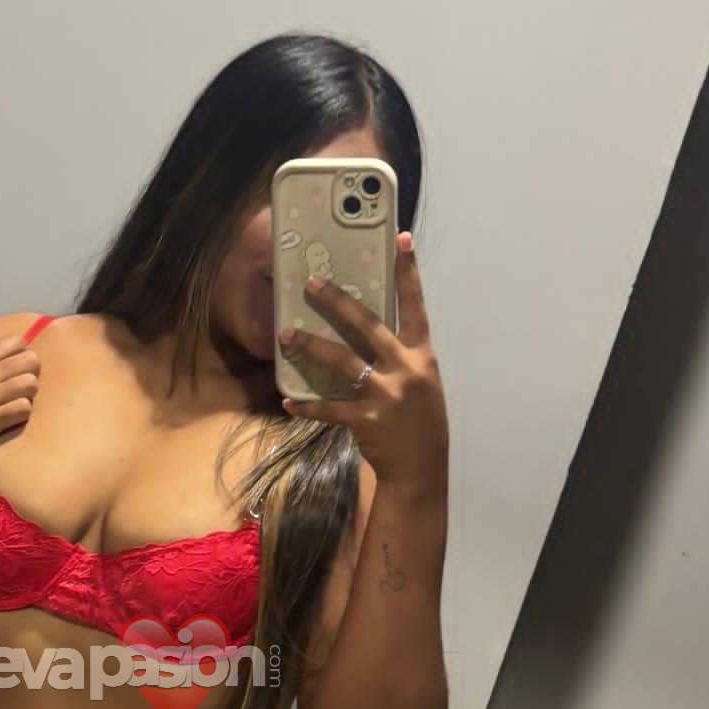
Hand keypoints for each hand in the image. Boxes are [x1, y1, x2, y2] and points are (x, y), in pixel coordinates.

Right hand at [0, 332, 42, 473]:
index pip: (15, 342)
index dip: (22, 354)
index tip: (16, 367)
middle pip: (31, 361)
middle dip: (31, 373)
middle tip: (20, 387)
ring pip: (31, 384)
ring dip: (28, 394)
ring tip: (16, 403)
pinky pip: (23, 410)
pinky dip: (21, 413)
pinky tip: (10, 419)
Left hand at [279, 232, 447, 491]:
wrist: (422, 468)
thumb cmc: (419, 421)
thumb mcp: (420, 382)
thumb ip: (399, 356)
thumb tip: (369, 330)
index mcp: (421, 356)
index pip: (415, 306)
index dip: (409, 273)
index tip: (402, 240)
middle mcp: (406, 369)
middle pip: (369, 325)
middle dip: (339, 302)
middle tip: (312, 282)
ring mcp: (386, 394)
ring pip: (343, 361)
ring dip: (311, 346)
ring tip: (286, 334)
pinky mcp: (366, 419)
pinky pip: (330, 408)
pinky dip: (307, 406)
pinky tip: (288, 401)